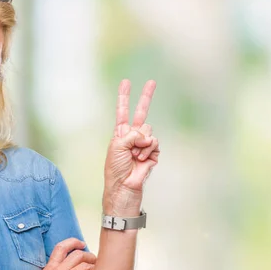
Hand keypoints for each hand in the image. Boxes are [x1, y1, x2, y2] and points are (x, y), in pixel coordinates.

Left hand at [103, 79, 159, 213]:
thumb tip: (147, 135)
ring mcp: (143, 145)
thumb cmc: (115, 169)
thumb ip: (132, 134)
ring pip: (149, 132)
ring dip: (142, 144)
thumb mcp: (117, 146)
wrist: (123, 187)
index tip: (126, 82)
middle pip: (141, 113)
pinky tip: (142, 160)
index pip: (122, 111)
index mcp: (120, 134)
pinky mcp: (152, 154)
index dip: (124, 97)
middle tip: (152, 81)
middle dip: (146, 97)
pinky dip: (149, 151)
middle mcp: (132, 136)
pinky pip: (155, 145)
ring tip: (134, 156)